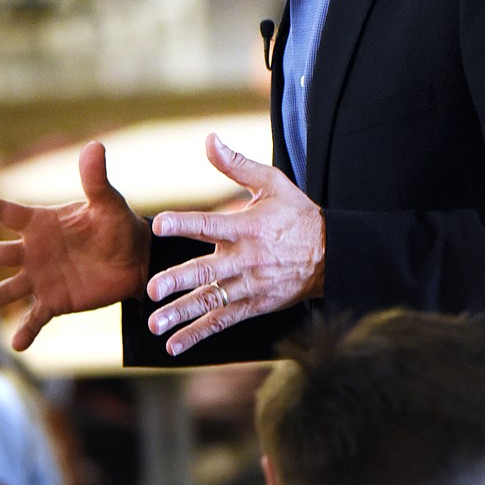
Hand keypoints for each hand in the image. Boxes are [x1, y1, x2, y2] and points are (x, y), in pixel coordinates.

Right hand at [0, 141, 150, 350]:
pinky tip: (15, 345)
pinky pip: (37, 318)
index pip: (4, 212)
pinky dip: (27, 331)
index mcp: (41, 223)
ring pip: (6, 291)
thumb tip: (94, 146)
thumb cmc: (119, 226)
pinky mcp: (56, 301)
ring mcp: (41, 278)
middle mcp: (34, 251)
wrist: (136, 260)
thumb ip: (96, 180)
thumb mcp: (108, 204)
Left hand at [144, 134, 324, 356]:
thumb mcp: (272, 183)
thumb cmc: (297, 214)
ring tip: (156, 323)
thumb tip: (209, 140)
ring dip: (182, 314)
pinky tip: (174, 344)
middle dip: (179, 280)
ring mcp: (249, 285)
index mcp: (247, 227)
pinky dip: (199, 334)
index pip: (210, 224)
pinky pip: (223, 321)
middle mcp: (246, 258)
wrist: (332, 254)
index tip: (158, 224)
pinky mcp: (254, 305)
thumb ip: (237, 165)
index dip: (184, 223)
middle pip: (208, 270)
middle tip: (152, 289)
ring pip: (211, 301)